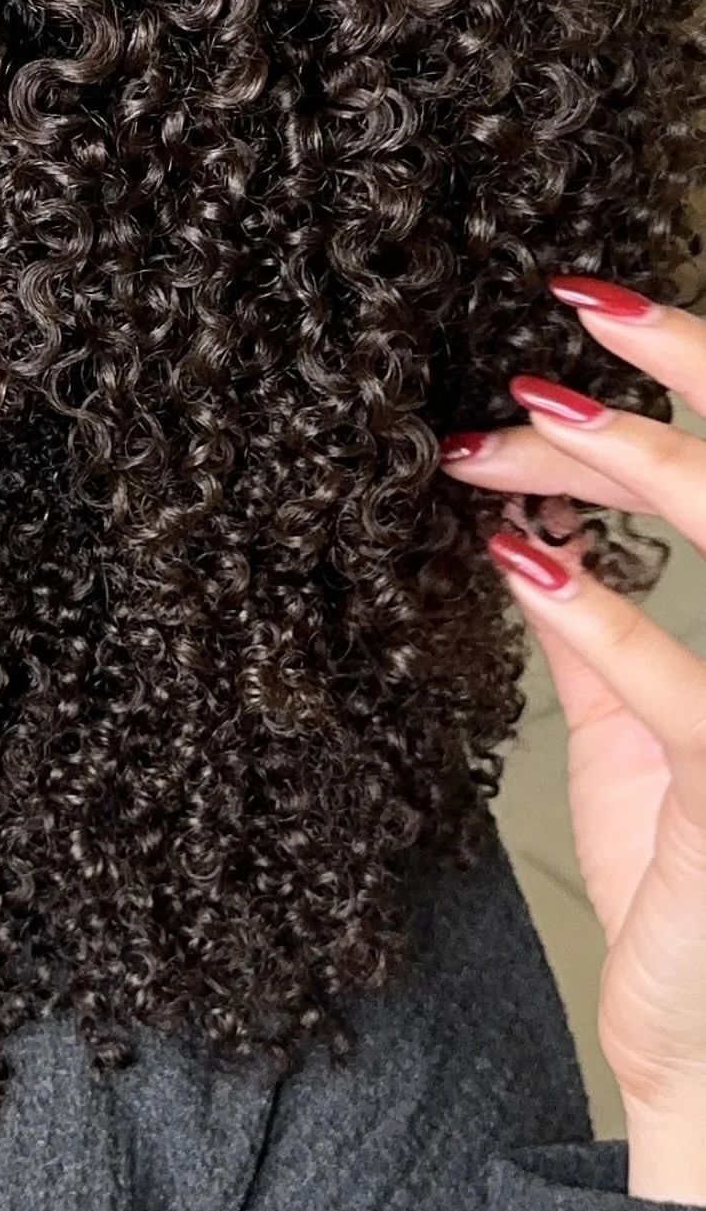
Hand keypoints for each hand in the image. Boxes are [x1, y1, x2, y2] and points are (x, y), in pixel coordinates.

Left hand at [439, 276, 705, 1203]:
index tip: (561, 350)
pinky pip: (690, 695)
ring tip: (526, 412)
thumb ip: (600, 639)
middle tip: (580, 303)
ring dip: (641, 466)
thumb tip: (526, 522)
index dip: (675, 401)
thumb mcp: (637, 742)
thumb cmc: (682, 906)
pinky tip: (521, 563)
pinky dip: (604, 617)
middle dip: (692, 372)